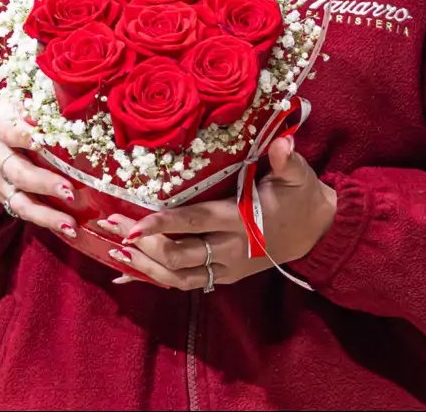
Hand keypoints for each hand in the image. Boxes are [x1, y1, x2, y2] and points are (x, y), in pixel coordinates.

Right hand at [0, 93, 78, 239]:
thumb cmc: (1, 116)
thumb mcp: (11, 101)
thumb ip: (36, 100)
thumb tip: (70, 92)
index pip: (16, 131)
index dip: (34, 136)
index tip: (57, 141)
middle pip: (19, 172)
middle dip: (44, 183)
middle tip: (70, 190)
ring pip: (20, 200)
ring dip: (46, 214)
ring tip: (70, 223)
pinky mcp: (2, 197)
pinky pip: (22, 211)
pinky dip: (45, 221)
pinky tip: (68, 228)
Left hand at [98, 136, 336, 288]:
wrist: (317, 232)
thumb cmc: (301, 196)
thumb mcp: (298, 174)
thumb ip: (286, 159)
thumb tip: (283, 140)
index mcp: (241, 220)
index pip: (194, 223)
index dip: (162, 225)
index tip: (132, 224)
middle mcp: (229, 248)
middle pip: (178, 255)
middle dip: (141, 245)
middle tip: (108, 228)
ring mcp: (227, 267)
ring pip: (177, 276)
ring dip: (144, 267)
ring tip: (111, 252)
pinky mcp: (225, 275)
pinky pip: (186, 283)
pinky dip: (156, 280)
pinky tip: (129, 275)